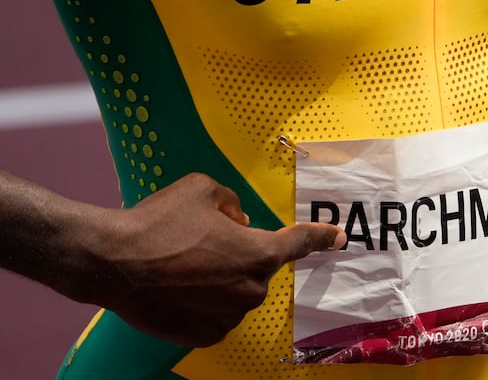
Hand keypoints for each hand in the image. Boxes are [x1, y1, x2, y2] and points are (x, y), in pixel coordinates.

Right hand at [93, 173, 344, 346]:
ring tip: (181, 264)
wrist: (112, 262)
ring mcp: (229, 316)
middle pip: (257, 267)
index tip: (337, 238)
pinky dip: (205, 300)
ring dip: (221, 278)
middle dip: (240, 252)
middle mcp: (250, 289)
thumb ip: (232, 202)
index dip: (319, 237)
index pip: (298, 243)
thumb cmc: (159, 222)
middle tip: (201, 241)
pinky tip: (178, 286)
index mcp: (258, 252)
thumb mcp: (202, 189)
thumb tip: (237, 221)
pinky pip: (217, 312)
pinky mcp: (206, 335)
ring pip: (236, 291)